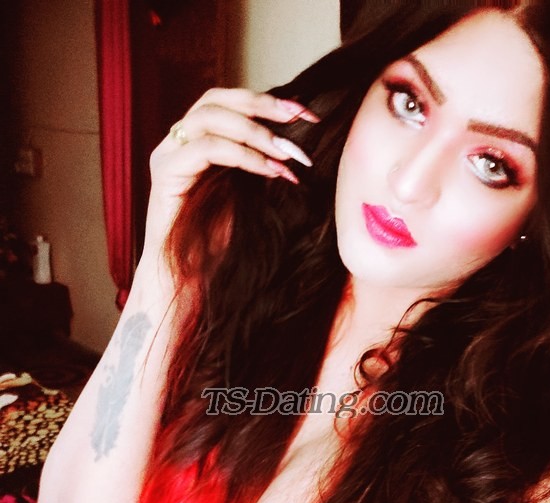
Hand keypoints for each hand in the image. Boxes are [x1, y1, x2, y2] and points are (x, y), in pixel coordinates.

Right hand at [142, 88, 318, 260]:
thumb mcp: (249, 194)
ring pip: (210, 118)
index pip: (229, 102)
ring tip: (287, 155)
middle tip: (299, 118)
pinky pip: (207, 149)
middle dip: (263, 105)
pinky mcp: (165, 174)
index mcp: (196, 142)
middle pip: (217, 99)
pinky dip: (243, 156)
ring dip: (256, 133)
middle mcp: (177, 143)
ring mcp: (167, 155)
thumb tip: (297, 145)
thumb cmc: (219, 243)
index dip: (267, 101)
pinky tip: (270, 172)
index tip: (306, 113)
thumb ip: (261, 165)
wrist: (190, 278)